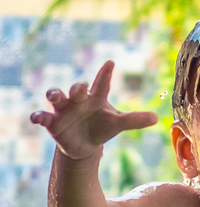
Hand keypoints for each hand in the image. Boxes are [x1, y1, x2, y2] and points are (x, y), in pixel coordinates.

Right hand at [29, 61, 157, 162]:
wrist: (84, 144)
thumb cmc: (101, 127)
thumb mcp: (118, 124)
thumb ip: (134, 120)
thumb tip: (156, 117)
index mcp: (95, 98)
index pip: (101, 83)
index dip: (105, 73)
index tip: (111, 63)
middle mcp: (77, 100)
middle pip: (75, 88)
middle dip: (76, 87)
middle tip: (80, 88)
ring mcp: (63, 109)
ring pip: (55, 96)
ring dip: (54, 94)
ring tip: (55, 96)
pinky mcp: (52, 122)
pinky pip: (42, 116)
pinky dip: (38, 116)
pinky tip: (36, 118)